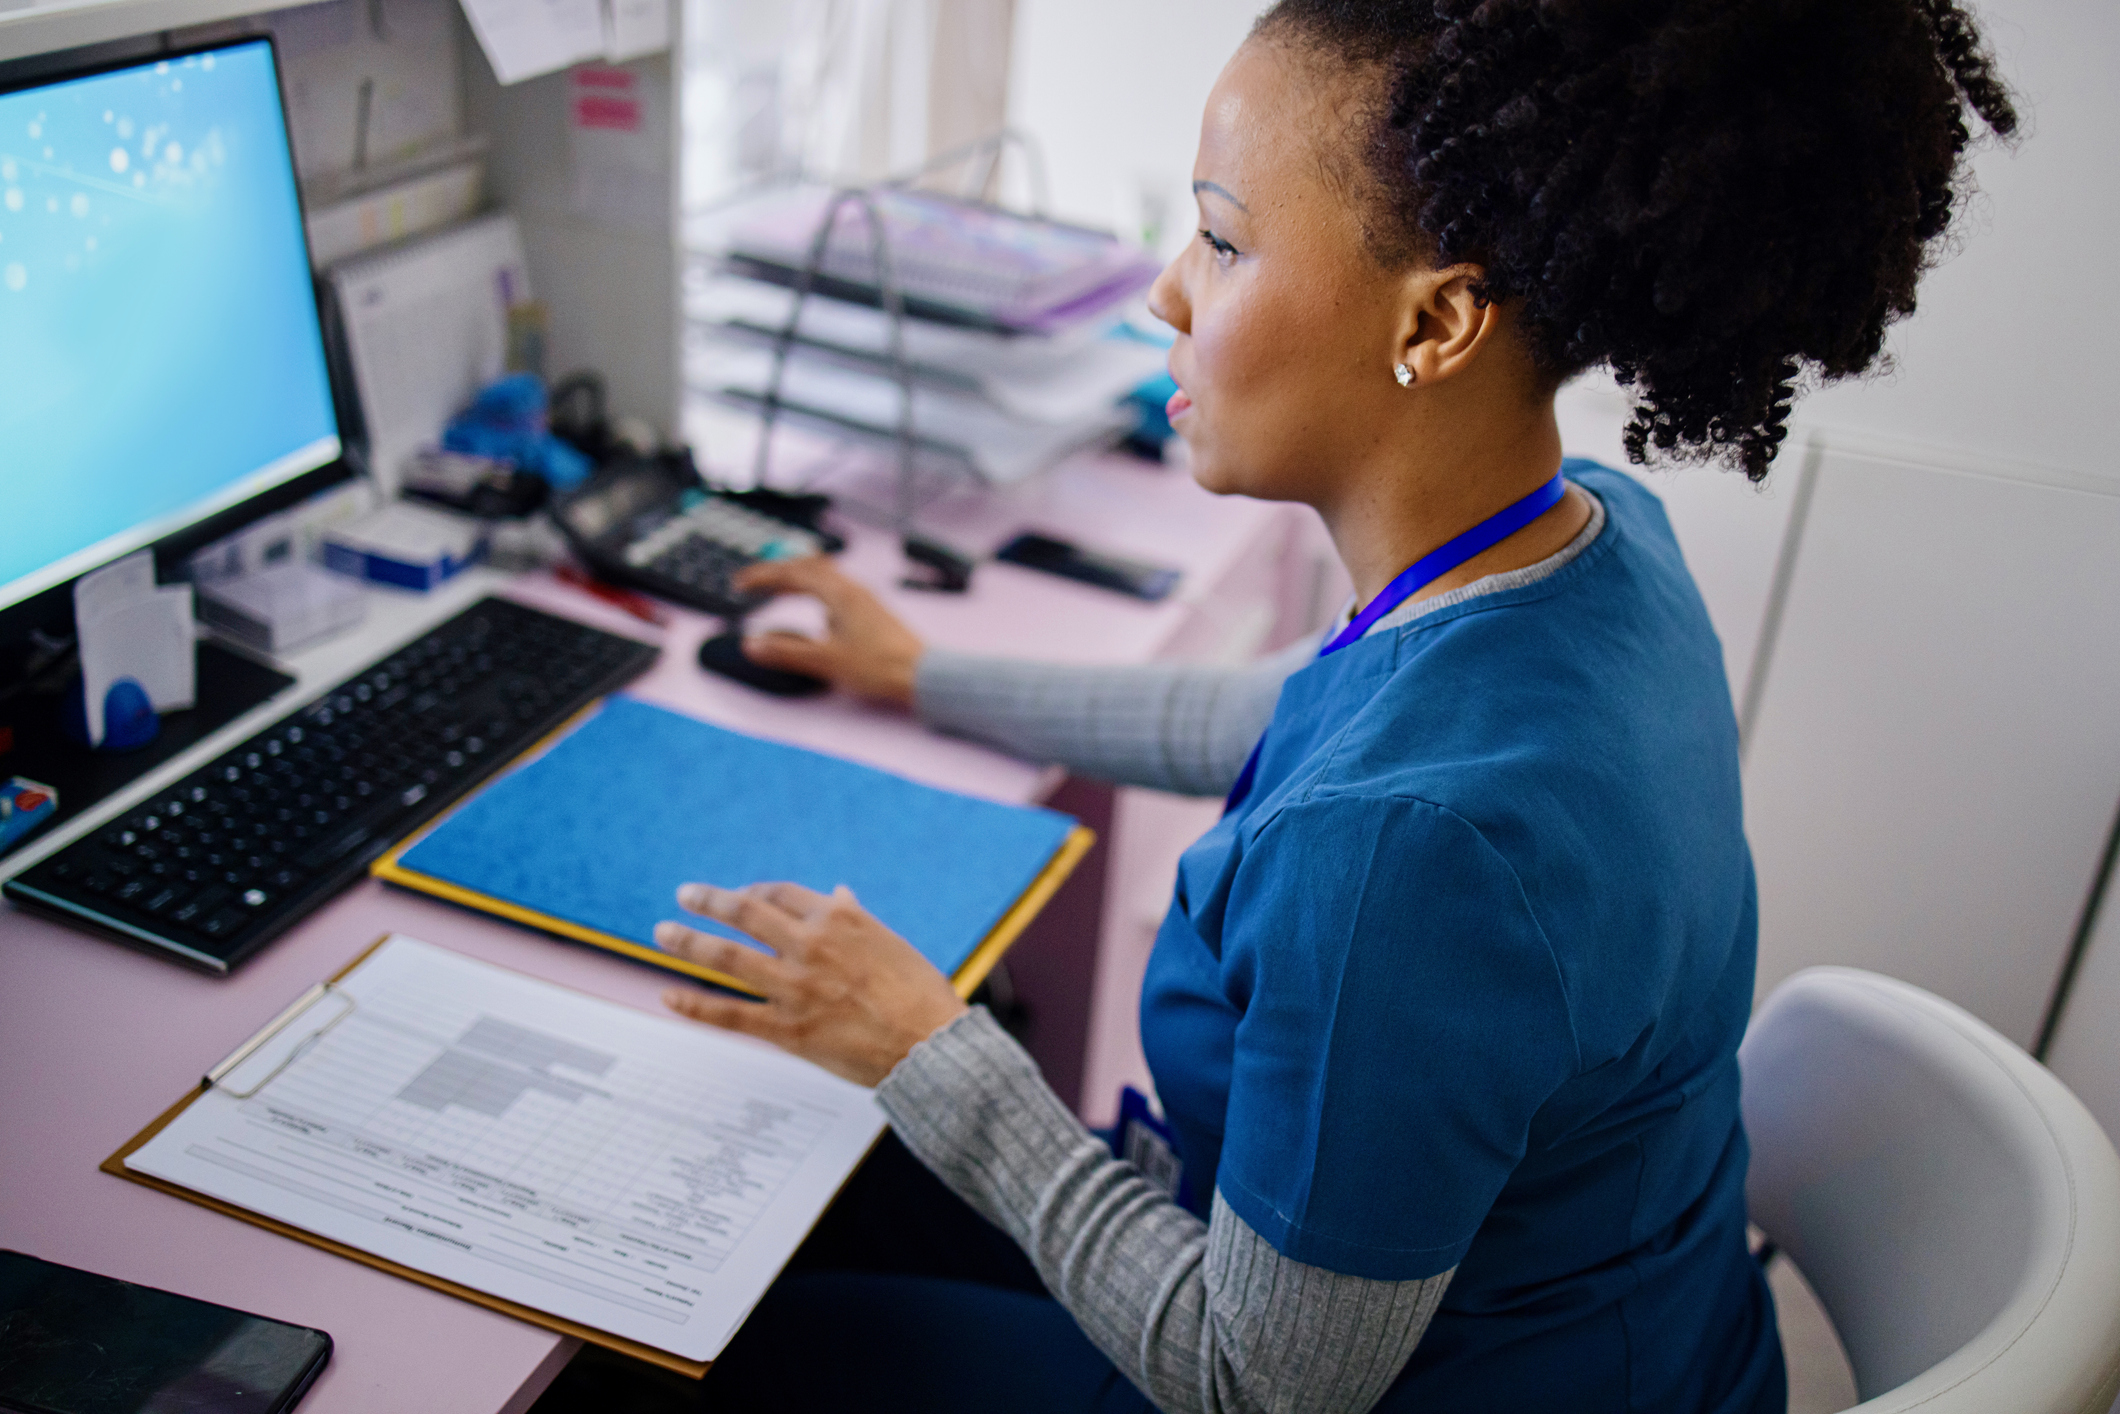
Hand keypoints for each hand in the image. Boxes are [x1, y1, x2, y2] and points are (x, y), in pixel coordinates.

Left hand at [656, 881, 968, 1086]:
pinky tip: (668, 997)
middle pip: (745, 913)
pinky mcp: (787, 1030)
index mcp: (839, 919)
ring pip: (727, 958)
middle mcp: (811, 946)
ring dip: (688, 942)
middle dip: (708, 900)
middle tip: (684, 894)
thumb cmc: (920, 994)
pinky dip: (695, 1006)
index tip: (739, 895)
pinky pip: (730, 1015)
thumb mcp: (890, 943)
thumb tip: (838, 893)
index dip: (753, 890)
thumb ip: (856, 919)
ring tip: (662, 932)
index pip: (780, 893)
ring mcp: (795, 988)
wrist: (930, 1046)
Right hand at [730, 557, 924, 706]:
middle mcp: (853, 590)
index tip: (740, 584)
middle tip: (755, 582)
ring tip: (778, 590)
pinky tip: (815, 611)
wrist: (921, 675)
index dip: (762, 577)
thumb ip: (786, 652)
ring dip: (797, 578)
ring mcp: (864, 600)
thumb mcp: (826, 661)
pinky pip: (836, 590)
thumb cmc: (882, 667)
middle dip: (778, 571)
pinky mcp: (871, 613)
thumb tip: (752, 644)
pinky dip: (815, 591)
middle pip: (809, 566)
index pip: (792, 573)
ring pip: (824, 576)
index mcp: (840, 594)